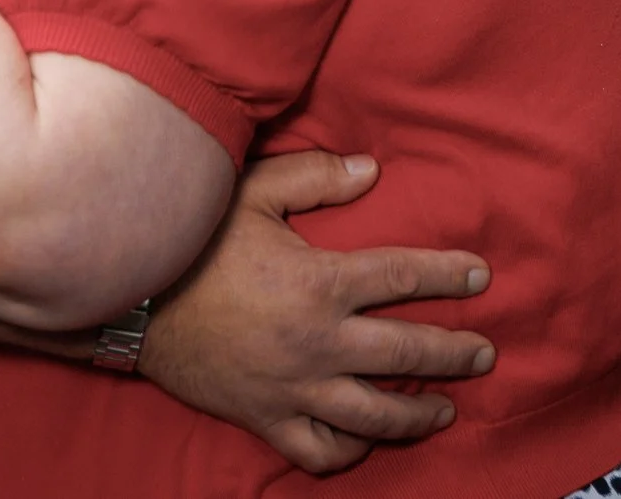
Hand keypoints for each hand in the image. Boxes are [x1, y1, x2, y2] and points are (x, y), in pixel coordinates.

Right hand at [139, 151, 495, 474]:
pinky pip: (320, 450)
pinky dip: (351, 450)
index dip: (449, 276)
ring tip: (446, 409)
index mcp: (321, 283)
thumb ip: (316, 177)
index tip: (482, 277)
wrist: (135, 303)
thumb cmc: (196, 242)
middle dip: (455, 353)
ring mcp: (295, 389)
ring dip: (419, 413)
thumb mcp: (254, 192)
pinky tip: (368, 439)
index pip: (404, 278)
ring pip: (375, 414)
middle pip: (407, 353)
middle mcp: (318, 343)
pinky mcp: (267, 418)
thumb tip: (372, 169)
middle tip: (485, 353)